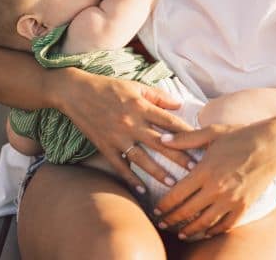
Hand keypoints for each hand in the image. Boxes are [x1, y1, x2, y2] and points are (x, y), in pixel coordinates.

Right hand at [49, 69, 196, 193]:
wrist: (75, 92)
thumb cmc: (108, 87)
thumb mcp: (134, 86)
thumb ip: (158, 96)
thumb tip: (179, 104)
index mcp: (140, 106)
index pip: (169, 121)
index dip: (187, 132)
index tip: (200, 143)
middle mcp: (131, 122)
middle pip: (160, 142)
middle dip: (179, 156)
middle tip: (196, 169)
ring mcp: (117, 136)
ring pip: (142, 158)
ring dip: (158, 172)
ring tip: (174, 183)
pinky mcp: (104, 146)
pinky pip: (120, 165)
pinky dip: (131, 179)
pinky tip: (142, 190)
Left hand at [154, 121, 275, 238]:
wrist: (272, 145)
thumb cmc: (240, 135)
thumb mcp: (211, 132)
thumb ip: (185, 138)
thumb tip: (161, 139)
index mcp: (205, 170)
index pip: (177, 194)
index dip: (164, 205)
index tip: (156, 210)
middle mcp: (216, 188)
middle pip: (188, 212)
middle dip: (172, 220)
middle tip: (162, 224)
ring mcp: (231, 199)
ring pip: (205, 222)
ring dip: (190, 230)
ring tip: (180, 233)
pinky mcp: (244, 205)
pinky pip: (226, 224)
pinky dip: (214, 230)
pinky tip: (206, 232)